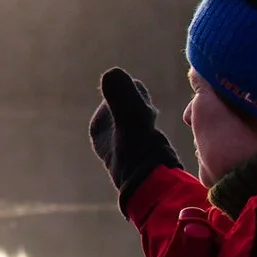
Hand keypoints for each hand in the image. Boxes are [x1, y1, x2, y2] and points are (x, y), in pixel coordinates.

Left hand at [87, 68, 182, 205]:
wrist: (155, 184)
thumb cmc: (142, 150)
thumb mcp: (131, 115)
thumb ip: (121, 93)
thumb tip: (111, 72)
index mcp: (98, 127)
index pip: (121, 92)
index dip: (138, 97)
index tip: (143, 112)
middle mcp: (106, 137)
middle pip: (132, 105)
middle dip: (144, 110)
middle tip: (149, 124)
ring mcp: (121, 147)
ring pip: (142, 118)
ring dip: (151, 121)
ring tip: (153, 133)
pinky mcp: (138, 155)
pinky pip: (148, 132)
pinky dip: (157, 132)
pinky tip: (159, 143)